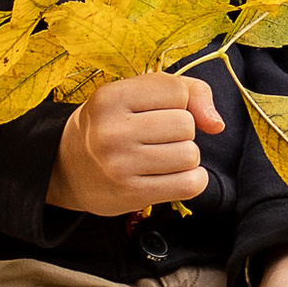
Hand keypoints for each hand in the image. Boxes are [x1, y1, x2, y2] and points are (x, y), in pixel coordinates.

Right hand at [52, 73, 223, 217]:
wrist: (71, 167)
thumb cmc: (116, 123)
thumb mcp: (139, 93)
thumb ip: (189, 92)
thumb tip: (216, 124)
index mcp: (111, 96)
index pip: (178, 92)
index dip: (178, 102)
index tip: (158, 110)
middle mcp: (112, 131)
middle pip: (186, 125)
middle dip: (181, 131)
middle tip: (157, 137)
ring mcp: (120, 165)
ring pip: (190, 155)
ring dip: (185, 156)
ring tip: (161, 157)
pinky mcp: (132, 194)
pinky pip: (190, 184)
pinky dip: (191, 180)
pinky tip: (173, 176)